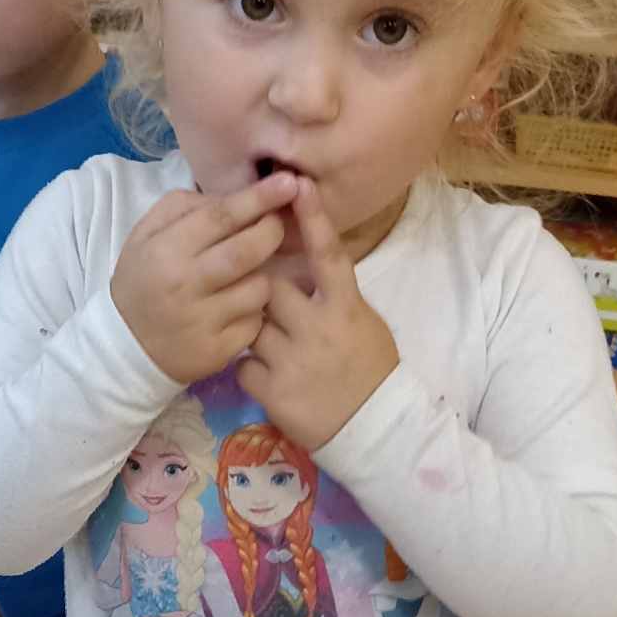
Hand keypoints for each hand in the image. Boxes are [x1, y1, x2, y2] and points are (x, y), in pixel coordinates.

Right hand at [110, 171, 300, 382]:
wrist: (125, 348)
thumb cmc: (141, 282)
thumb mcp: (145, 236)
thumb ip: (183, 208)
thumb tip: (233, 198)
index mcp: (166, 250)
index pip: (221, 217)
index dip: (259, 197)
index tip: (289, 182)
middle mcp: (186, 284)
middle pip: (249, 250)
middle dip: (272, 231)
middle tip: (276, 225)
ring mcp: (204, 321)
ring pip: (259, 288)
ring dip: (262, 276)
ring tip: (244, 277)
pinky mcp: (218, 350)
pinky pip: (256, 322)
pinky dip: (254, 312)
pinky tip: (236, 310)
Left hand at [236, 180, 398, 448]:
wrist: (374, 430)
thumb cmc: (370, 370)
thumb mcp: (363, 323)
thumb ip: (335, 296)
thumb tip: (307, 265)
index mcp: (347, 308)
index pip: (328, 255)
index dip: (314, 219)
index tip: (297, 186)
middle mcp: (319, 330)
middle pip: (270, 287)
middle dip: (258, 286)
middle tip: (256, 289)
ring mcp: (294, 361)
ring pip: (251, 324)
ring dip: (252, 327)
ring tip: (270, 342)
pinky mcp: (273, 391)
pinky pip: (243, 364)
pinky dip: (249, 366)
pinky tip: (266, 374)